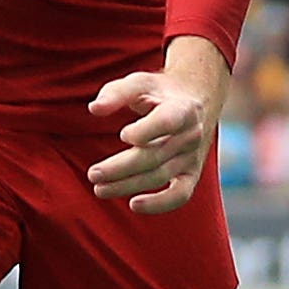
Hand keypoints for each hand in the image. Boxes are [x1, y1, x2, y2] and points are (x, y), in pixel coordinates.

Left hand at [87, 42, 233, 215]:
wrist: (196, 100)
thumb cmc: (159, 92)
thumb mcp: (139, 83)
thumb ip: (116, 93)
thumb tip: (94, 109)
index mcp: (182, 108)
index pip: (167, 121)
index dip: (146, 131)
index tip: (123, 135)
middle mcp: (191, 134)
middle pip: (155, 156)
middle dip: (121, 168)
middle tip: (93, 174)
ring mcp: (192, 156)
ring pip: (160, 176)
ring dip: (128, 185)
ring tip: (99, 189)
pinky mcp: (192, 173)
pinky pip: (180, 195)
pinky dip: (159, 204)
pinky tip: (133, 205)